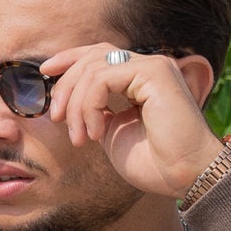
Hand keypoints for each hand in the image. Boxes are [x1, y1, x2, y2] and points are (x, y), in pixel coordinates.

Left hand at [39, 44, 224, 199]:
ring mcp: (152, 66)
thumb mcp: (114, 133)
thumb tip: (71, 104)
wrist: (185, 176)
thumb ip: (98, 112)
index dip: (69, 59)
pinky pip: (104, 78)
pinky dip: (90, 105)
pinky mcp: (154, 72)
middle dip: (66, 85)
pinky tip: (96, 132)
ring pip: (94, 67)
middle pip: (92, 56)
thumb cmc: (155, 164)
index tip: (45, 74)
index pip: (99, 54)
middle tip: (55, 118)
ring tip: (80, 137)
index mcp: (140, 77)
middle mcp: (147, 66)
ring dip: (76, 105)